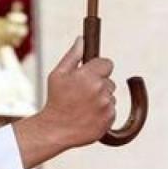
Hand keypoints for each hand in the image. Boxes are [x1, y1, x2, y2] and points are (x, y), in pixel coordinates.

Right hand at [13, 37, 116, 168]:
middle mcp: (100, 90)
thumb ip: (73, 56)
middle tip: (82, 92)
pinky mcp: (110, 118)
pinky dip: (103, 111)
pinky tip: (89, 114)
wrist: (57, 128)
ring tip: (84, 105)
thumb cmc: (56, 99)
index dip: (100, 67)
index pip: (107, 63)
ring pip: (110, 95)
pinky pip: (111, 109)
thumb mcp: (58, 75)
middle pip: (109, 81)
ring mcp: (107, 105)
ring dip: (101, 98)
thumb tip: (82, 40)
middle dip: (99, 84)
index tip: (93, 71)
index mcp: (88, 76)